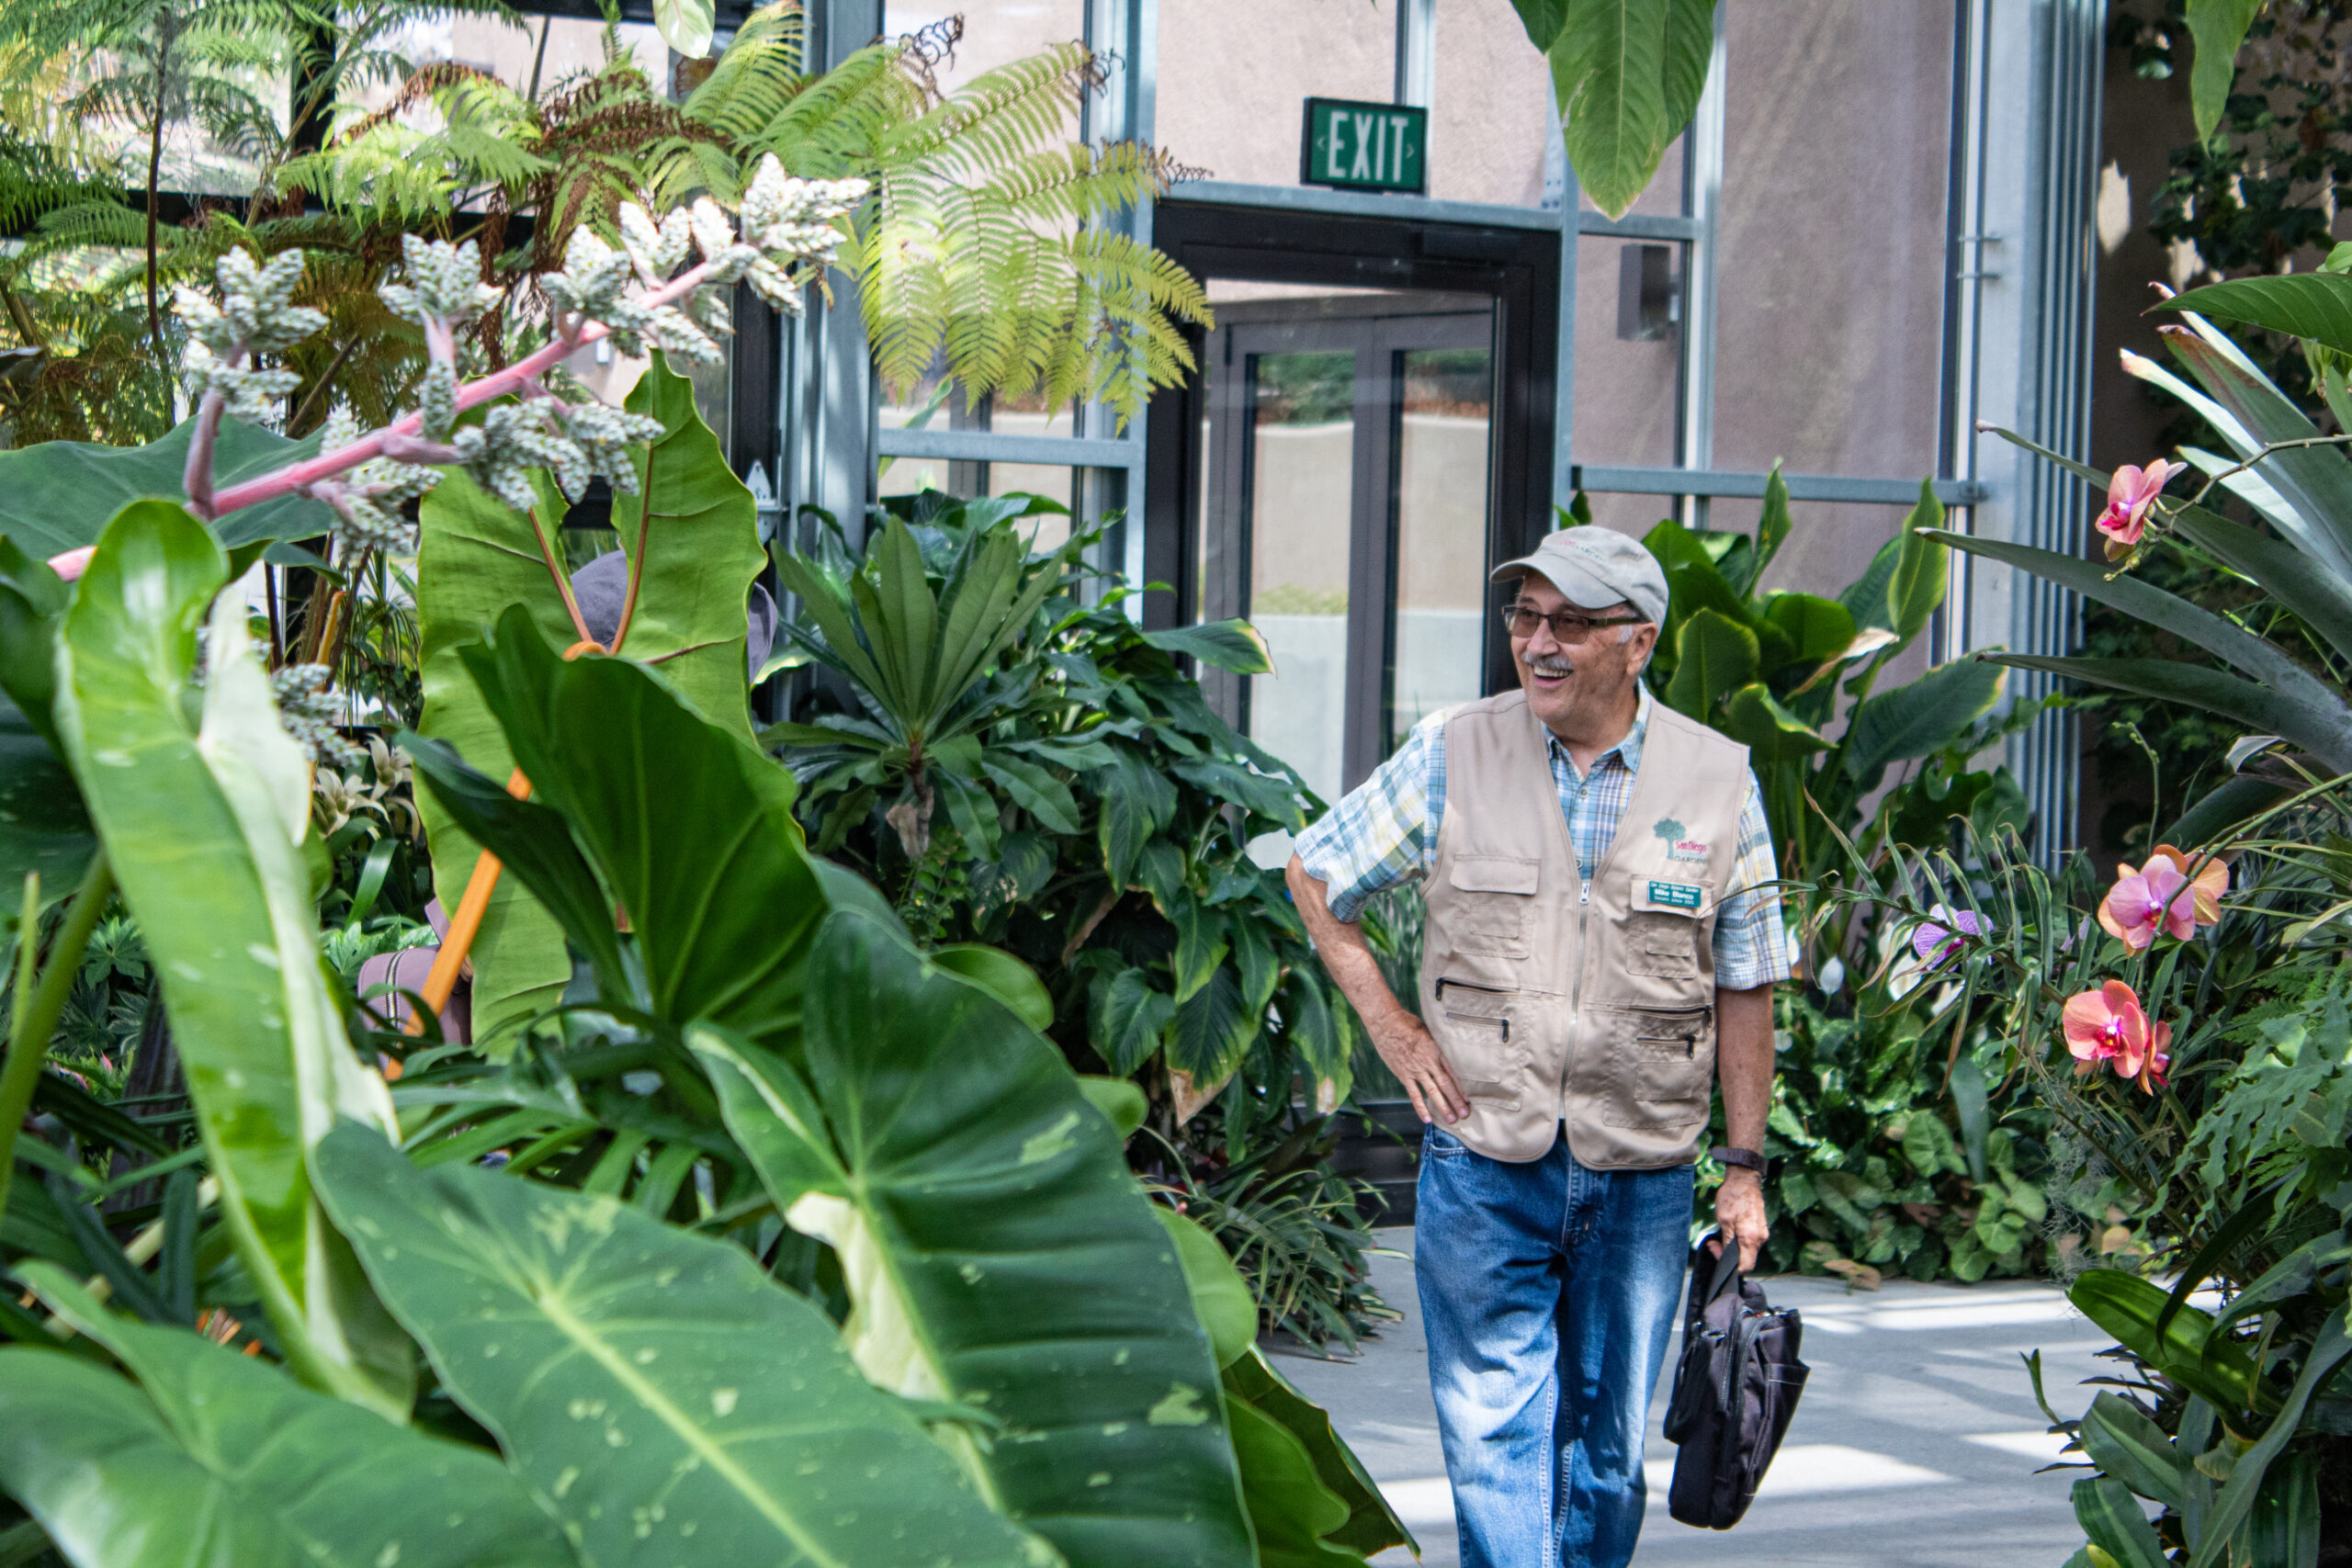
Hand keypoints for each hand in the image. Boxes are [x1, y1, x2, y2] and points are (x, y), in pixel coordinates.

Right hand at [1368, 1008, 1468, 1124]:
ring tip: (1452, 1120)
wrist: (1385, 1022)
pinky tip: (1428, 1119)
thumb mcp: (1428, 1030)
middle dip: (1457, 1101)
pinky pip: (1414, 1094)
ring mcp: (1415, 1070)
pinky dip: (1421, 1107)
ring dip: (1443, 1107)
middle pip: (1446, 1085)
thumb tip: (1447, 1053)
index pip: (1452, 1072)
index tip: (1469, 1099)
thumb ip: (1437, 1045)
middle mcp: (1427, 1062)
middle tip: (1466, 1114)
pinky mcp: (1403, 1074)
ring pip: (1432, 1092)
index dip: (1461, 1087)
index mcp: (1436, 1050)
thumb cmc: (1407, 1023)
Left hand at [1712, 1169, 1768, 1270]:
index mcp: (1751, 1239)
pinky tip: (1729, 1232)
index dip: (1731, 1267)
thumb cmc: (1733, 1197)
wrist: (1744, 1180)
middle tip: (1714, 1244)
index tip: (1718, 1253)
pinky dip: (1739, 1241)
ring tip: (1719, 1236)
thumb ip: (1727, 1242)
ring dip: (1733, 1248)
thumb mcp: (1724, 1221)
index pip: (1745, 1267)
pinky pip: (1750, 1242)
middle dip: (1729, 1256)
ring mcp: (1762, 1233)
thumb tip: (1726, 1257)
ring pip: (1747, 1251)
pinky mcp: (1760, 1228)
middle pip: (1746, 1259)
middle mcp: (1760, 1239)